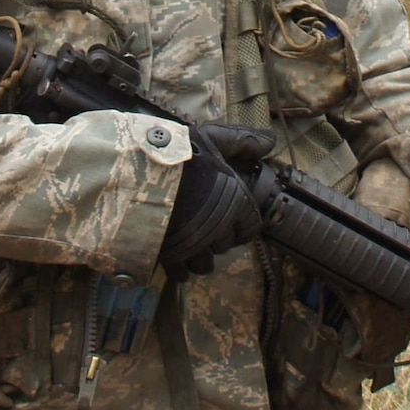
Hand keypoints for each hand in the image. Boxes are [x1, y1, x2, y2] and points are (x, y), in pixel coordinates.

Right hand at [159, 123, 274, 277]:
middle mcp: (219, 229)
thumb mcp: (212, 137)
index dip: (241, 221)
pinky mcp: (170, 256)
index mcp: (235, 203)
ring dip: (200, 253)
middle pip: (226, 244)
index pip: (250, 226)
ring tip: (190, 238)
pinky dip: (179, 266)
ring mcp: (194, 246)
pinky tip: (174, 250)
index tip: (229, 214)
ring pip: (205, 263)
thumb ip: (242, 141)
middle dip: (219, 235)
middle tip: (204, 220)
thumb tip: (271, 140)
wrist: (139, 172)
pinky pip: (181, 272)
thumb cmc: (179, 153)